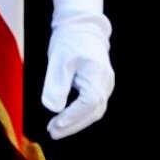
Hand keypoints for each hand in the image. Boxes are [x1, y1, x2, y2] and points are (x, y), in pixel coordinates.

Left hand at [39, 1, 112, 138]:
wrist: (81, 26)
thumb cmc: (69, 40)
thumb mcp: (58, 61)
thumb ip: (56, 85)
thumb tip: (53, 108)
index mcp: (97, 74)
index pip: (88, 103)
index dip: (72, 117)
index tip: (55, 125)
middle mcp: (106, 81)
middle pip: (94, 111)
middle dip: (73, 124)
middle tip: (53, 132)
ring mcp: (106, 83)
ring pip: (95, 110)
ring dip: (76, 121)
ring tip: (56, 128)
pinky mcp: (101, 84)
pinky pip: (93, 104)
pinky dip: (80, 114)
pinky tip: (65, 118)